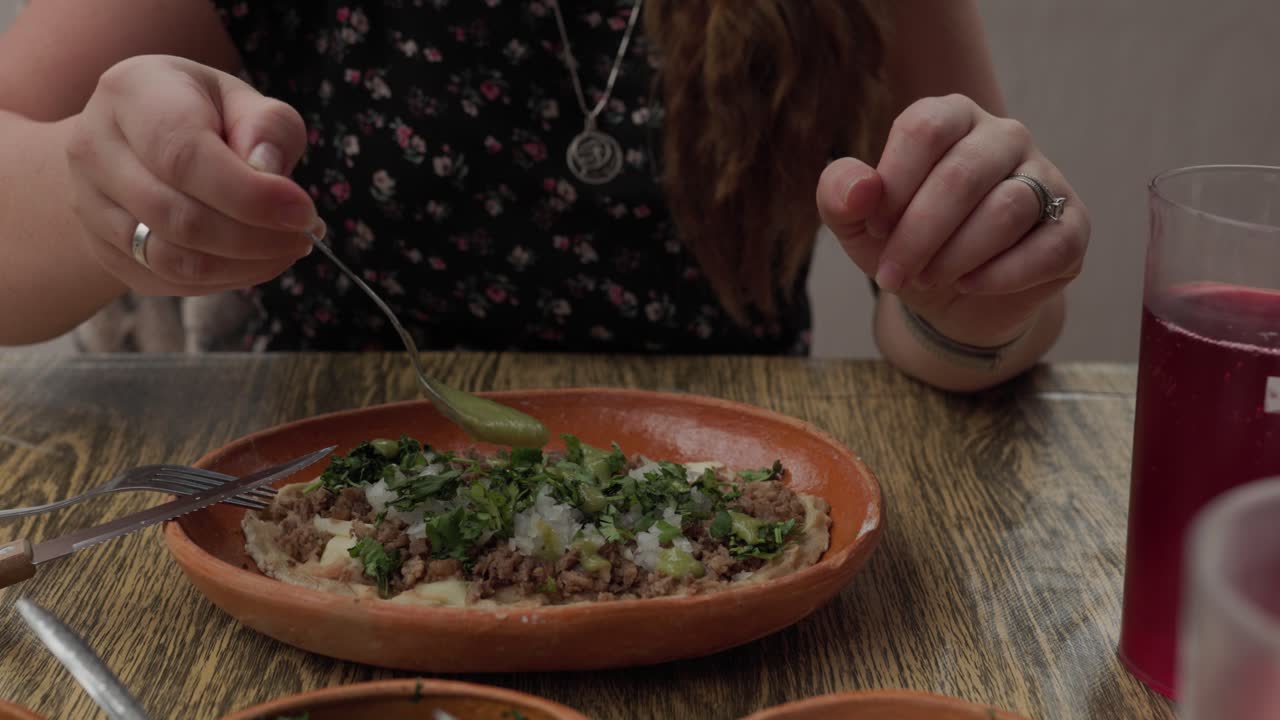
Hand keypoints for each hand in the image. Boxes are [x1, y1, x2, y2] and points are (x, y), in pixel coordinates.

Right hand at [65, 55, 316, 295]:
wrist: (135, 139)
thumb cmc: (203, 114)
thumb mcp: (242, 99)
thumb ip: (267, 127)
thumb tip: (269, 173)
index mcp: (131, 94)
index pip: (184, 156)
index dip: (250, 195)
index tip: (304, 213)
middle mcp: (94, 149)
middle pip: (179, 217)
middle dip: (257, 237)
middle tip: (306, 234)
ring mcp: (90, 206)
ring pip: (172, 260)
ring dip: (246, 264)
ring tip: (289, 247)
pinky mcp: (106, 251)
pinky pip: (171, 282)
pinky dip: (228, 279)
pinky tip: (259, 259)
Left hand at [816, 94, 1088, 346]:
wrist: (951, 297)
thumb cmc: (904, 243)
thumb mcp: (858, 224)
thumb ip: (841, 195)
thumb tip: (862, 189)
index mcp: (952, 117)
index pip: (925, 129)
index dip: (894, 186)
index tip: (874, 229)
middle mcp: (1005, 136)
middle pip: (963, 175)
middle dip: (917, 235)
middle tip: (892, 275)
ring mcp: (1046, 178)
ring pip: (1006, 210)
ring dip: (954, 256)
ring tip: (928, 278)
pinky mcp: (1072, 227)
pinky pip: (1047, 248)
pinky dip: (999, 276)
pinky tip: (969, 285)